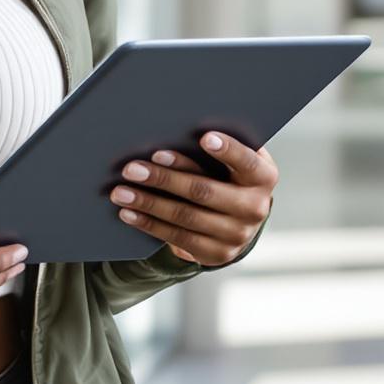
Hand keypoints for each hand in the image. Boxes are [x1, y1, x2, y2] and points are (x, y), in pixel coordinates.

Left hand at [108, 132, 277, 266]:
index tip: (204, 137)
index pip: (246, 161)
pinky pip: (178, 238)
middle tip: (131, 168)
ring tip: (120, 192)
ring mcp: (237, 235)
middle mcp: (255, 208)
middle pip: (204, 190)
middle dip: (164, 178)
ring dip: (148, 203)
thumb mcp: (233, 160)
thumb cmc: (229, 173)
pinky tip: (129, 213)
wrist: (240, 218)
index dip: (228, 150)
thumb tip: (171, 129)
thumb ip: (216, 148)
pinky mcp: (217, 254)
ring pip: (186, 217)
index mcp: (263, 176)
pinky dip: (149, 224)